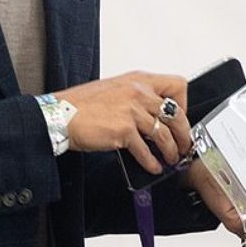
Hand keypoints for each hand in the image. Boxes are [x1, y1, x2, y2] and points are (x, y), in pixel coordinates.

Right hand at [54, 72, 190, 174]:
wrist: (62, 114)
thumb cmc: (82, 103)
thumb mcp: (114, 89)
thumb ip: (136, 97)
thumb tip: (152, 114)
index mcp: (137, 79)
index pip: (177, 85)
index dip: (183, 104)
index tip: (179, 117)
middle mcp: (138, 92)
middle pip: (176, 114)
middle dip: (184, 134)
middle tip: (183, 144)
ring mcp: (132, 111)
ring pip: (165, 135)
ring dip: (171, 151)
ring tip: (170, 158)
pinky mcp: (124, 131)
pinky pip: (146, 151)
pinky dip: (152, 162)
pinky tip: (152, 166)